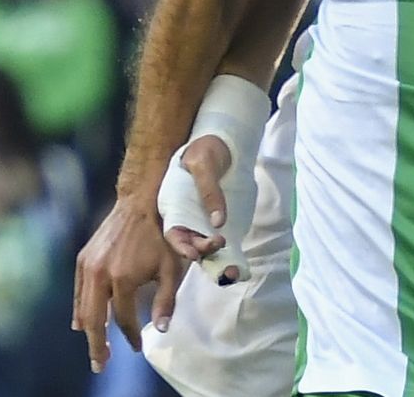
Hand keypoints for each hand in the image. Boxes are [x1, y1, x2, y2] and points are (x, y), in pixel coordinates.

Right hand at [72, 195, 182, 373]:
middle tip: (101, 365)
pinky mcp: (83, 259)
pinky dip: (79, 310)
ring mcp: (88, 266)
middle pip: (95, 320)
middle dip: (98, 345)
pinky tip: (81, 324)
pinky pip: (77, 292)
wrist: (139, 203)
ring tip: (95, 349)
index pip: (123, 318)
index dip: (130, 335)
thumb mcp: (171, 267)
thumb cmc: (160, 235)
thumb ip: (165, 299)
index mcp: (123, 278)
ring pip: (83, 308)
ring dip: (88, 331)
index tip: (136, 347)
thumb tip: (161, 329)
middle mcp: (100, 275)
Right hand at [159, 135, 246, 283]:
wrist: (221, 142)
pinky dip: (231, 256)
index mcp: (175, 208)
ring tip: (233, 271)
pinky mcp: (222, 222)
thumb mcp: (203, 164)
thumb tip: (218, 221)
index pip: (174, 233)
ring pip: (207, 248)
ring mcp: (205, 223)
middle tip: (221, 247)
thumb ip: (209, 190)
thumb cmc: (205, 149)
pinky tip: (240, 267)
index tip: (194, 253)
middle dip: (204, 254)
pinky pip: (224, 241)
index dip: (182, 246)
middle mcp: (188, 220)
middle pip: (192, 245)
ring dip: (219, 261)